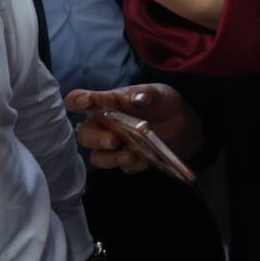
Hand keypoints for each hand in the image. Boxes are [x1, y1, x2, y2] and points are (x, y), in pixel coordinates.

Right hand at [69, 83, 199, 171]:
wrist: (182, 123)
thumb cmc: (162, 103)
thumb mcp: (159, 93)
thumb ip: (147, 94)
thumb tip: (138, 97)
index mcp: (106, 103)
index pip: (80, 100)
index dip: (77, 101)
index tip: (84, 103)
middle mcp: (104, 125)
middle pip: (85, 135)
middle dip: (96, 139)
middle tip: (113, 141)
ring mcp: (114, 145)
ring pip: (98, 157)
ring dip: (112, 158)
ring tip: (131, 155)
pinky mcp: (127, 159)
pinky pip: (123, 167)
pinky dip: (133, 165)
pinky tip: (144, 160)